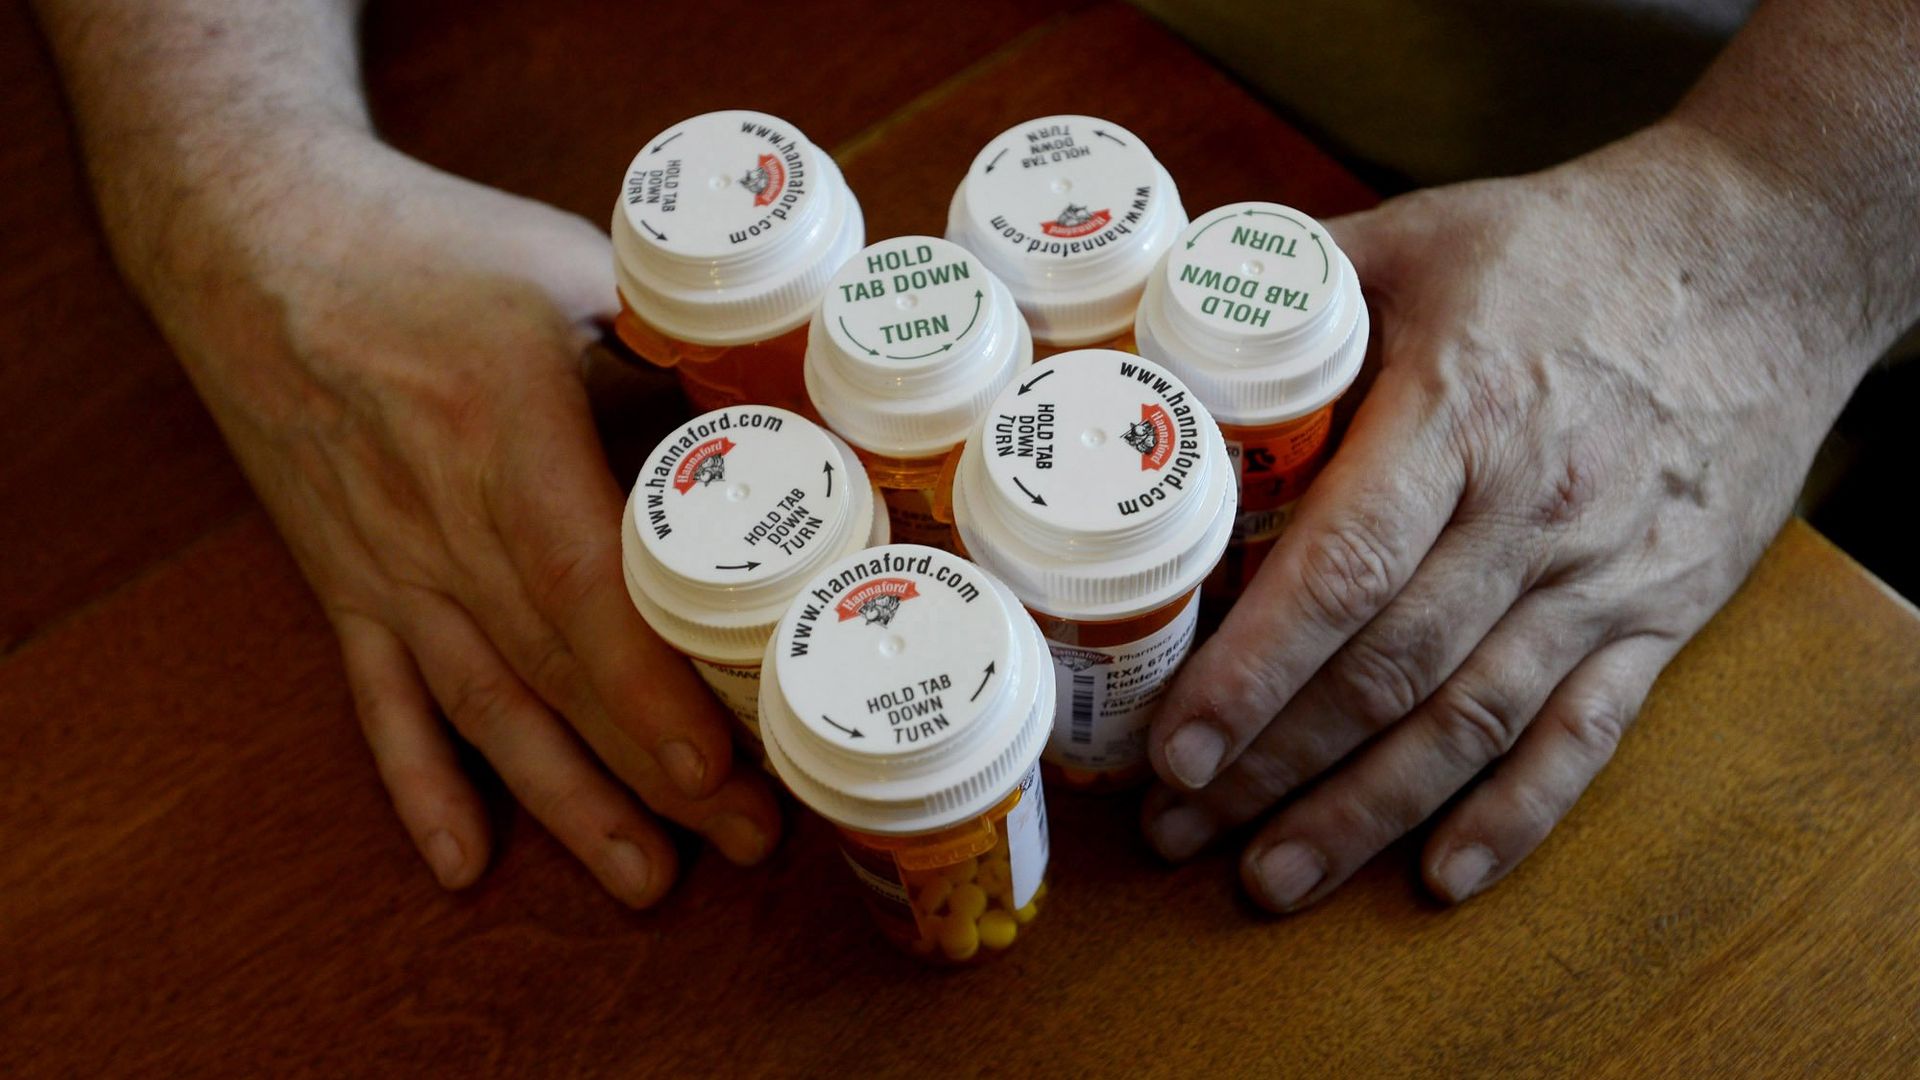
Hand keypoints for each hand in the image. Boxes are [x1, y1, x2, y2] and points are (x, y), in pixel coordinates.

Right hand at [148, 129, 778, 904]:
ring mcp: (383, 560)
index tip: (717, 764)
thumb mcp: (566, 264)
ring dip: (565, 803)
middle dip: (653, 770)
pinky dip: (420, 785)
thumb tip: (797, 417)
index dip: (645, 683)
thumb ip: (671, 343)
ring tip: (646, 883)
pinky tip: (462, 864)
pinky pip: (380, 701)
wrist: (248, 237)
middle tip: (750, 840)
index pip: (579, 580)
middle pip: (554, 667)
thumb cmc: (427, 246)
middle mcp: (437, 512)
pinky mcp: (343, 582)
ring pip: (483, 705)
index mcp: (502, 421)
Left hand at [1142, 122, 1871, 909]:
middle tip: (1175, 827)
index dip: (1256, 670)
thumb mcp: (1420, 236)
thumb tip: (1156, 325)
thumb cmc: (1569, 249)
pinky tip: (1440, 876)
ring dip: (1365, 813)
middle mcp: (1536, 510)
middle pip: (1390, 669)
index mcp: (1462, 411)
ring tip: (1269, 878)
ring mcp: (1606, 574)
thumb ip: (1289, 286)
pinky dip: (1515, 815)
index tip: (1178, 745)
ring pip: (1472, 721)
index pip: (1345, 566)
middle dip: (1273, 763)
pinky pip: (1586, 734)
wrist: (1766, 262)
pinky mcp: (1663, 612)